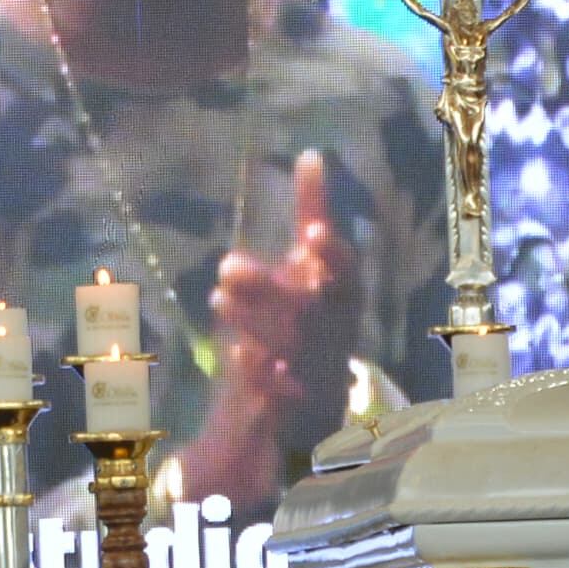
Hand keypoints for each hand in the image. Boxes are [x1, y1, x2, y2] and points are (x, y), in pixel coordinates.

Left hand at [187, 152, 365, 512]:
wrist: (313, 408)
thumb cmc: (309, 325)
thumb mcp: (311, 271)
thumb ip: (313, 215)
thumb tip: (310, 154)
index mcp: (344, 304)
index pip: (348, 278)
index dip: (335, 257)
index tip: (313, 232)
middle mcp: (337, 340)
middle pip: (313, 315)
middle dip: (272, 289)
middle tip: (228, 264)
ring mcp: (320, 378)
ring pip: (295, 352)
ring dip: (259, 325)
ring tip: (220, 297)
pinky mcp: (298, 413)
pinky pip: (285, 399)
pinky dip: (266, 378)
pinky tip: (239, 356)